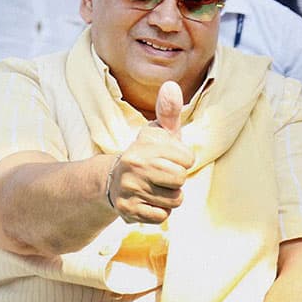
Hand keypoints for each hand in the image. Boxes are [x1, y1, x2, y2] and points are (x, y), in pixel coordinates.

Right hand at [109, 81, 195, 223]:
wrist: (114, 181)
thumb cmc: (147, 154)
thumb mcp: (158, 132)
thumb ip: (168, 111)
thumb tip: (171, 85)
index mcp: (143, 148)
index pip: (187, 159)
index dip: (184, 160)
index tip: (171, 158)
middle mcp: (133, 168)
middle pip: (180, 180)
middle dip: (177, 180)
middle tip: (162, 175)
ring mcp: (130, 190)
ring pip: (174, 200)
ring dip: (170, 197)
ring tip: (155, 187)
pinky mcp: (128, 211)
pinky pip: (163, 216)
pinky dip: (160, 211)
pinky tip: (149, 201)